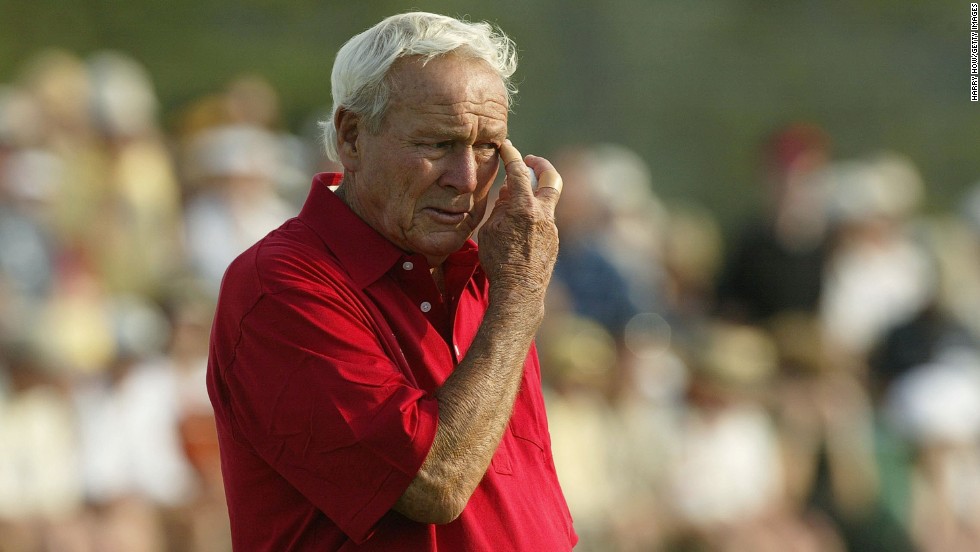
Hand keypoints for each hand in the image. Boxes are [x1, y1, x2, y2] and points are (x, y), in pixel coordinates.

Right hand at [478, 140, 561, 305]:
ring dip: (533, 196)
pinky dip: (534, 216)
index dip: (511, 155)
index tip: (506, 146)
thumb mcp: (489, 230)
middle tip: (530, 162)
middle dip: (541, 165)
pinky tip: (519, 228)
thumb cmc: (498, 262)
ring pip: (547, 202)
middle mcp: (543, 214)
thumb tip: (507, 193)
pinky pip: (545, 221)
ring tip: (514, 203)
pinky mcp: (554, 240)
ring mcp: (552, 227)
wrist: (519, 290)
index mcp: (523, 207)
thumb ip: (500, 207)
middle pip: (551, 178)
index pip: (518, 171)